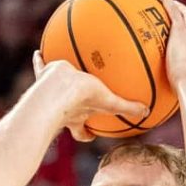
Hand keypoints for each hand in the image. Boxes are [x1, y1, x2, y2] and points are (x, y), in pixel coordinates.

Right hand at [32, 51, 148, 141]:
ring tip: (53, 72)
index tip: (89, 133)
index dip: (85, 134)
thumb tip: (147, 112)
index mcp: (77, 116)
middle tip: (73, 104)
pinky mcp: (44, 76)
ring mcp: (52, 94)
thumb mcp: (110, 103)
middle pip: (67, 113)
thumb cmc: (83, 99)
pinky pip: (41, 67)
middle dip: (69, 111)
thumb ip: (128, 107)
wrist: (59, 88)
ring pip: (54, 93)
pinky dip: (40, 60)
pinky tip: (38, 51)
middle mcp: (63, 107)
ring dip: (54, 87)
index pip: (81, 131)